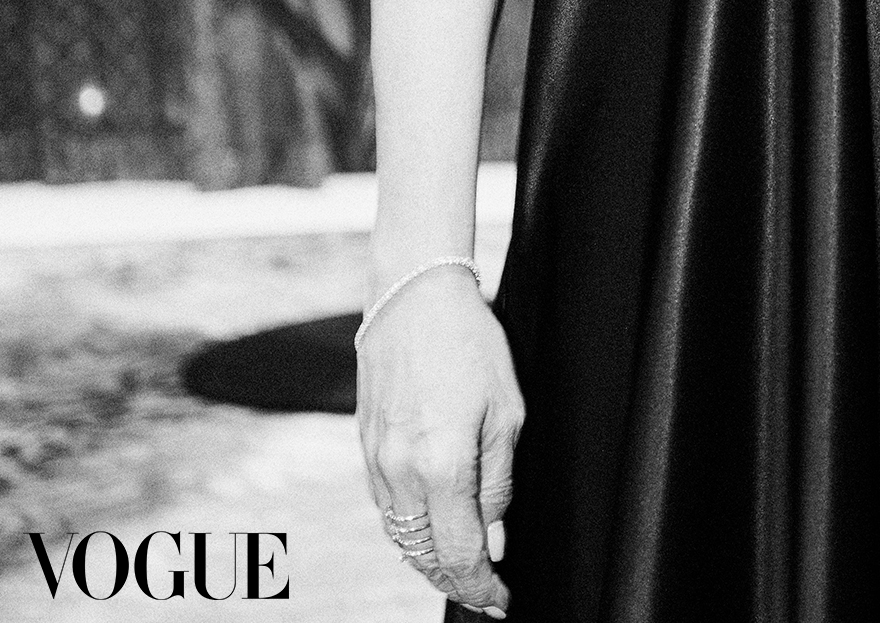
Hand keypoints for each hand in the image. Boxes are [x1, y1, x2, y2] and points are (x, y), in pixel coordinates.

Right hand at [357, 267, 523, 614]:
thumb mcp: (507, 410)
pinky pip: (385, 507)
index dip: (482, 587)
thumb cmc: (469, 343)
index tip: (500, 602)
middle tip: (486, 593)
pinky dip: (408, 529)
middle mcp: (400, 472)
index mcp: (441, 465)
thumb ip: (499, 480)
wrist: (414, 296)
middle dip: (456, 582)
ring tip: (462, 568)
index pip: (459, 555)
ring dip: (430, 561)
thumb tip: (495, 535)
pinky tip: (430, 527)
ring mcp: (376, 461)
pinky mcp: (364, 447)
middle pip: (424, 557)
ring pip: (400, 537)